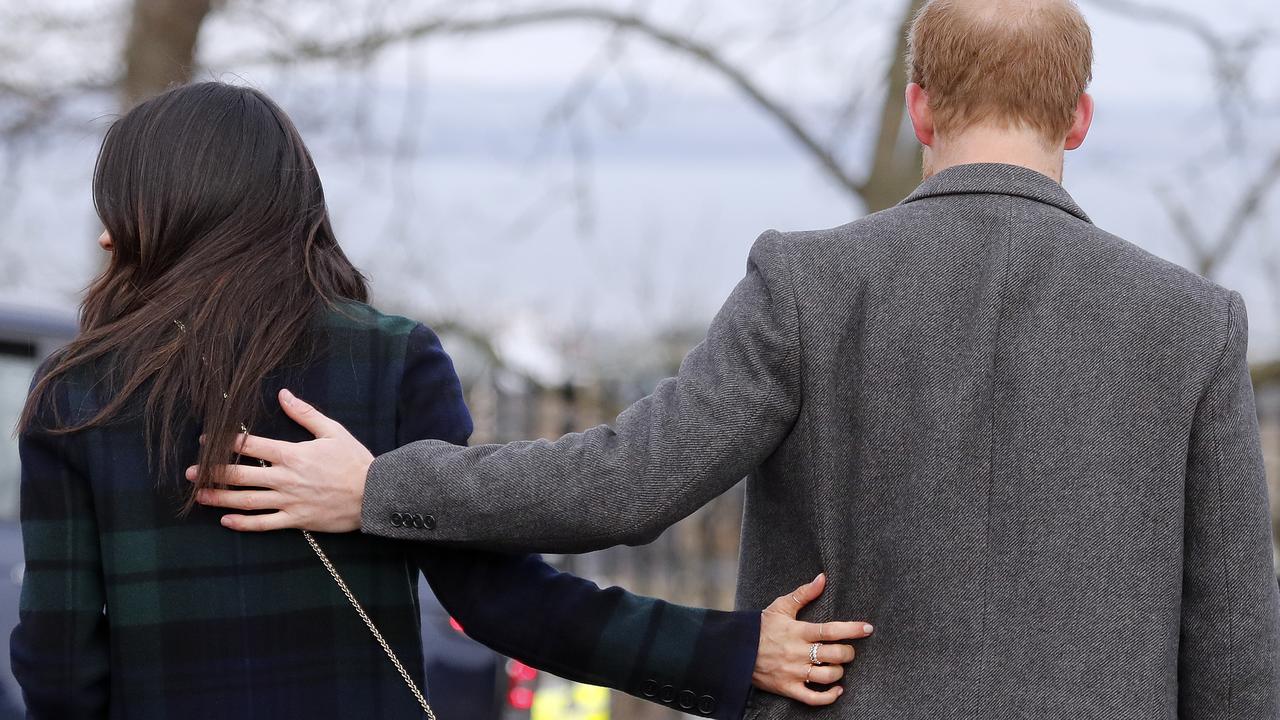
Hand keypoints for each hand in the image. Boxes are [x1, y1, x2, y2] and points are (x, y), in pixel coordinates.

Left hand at [188, 389, 372, 532]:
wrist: (374, 494)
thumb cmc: (354, 461)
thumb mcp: (333, 431)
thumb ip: (305, 413)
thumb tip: (283, 395)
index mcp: (292, 454)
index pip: (251, 446)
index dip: (225, 442)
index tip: (206, 441)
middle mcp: (285, 478)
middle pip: (241, 475)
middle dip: (213, 473)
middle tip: (190, 473)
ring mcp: (289, 501)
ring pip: (247, 501)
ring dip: (220, 499)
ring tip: (199, 496)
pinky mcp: (296, 520)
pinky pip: (264, 524)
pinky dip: (243, 524)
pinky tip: (226, 521)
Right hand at [753, 573, 873, 705]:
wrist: (736, 651)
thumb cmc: (760, 628)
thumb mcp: (780, 606)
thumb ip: (804, 593)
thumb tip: (822, 578)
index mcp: (798, 631)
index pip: (831, 630)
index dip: (852, 629)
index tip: (868, 628)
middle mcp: (798, 653)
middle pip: (835, 655)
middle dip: (848, 652)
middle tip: (847, 650)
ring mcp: (794, 672)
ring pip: (828, 676)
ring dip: (839, 671)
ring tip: (838, 665)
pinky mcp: (789, 688)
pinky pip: (814, 698)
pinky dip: (830, 697)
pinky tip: (837, 689)